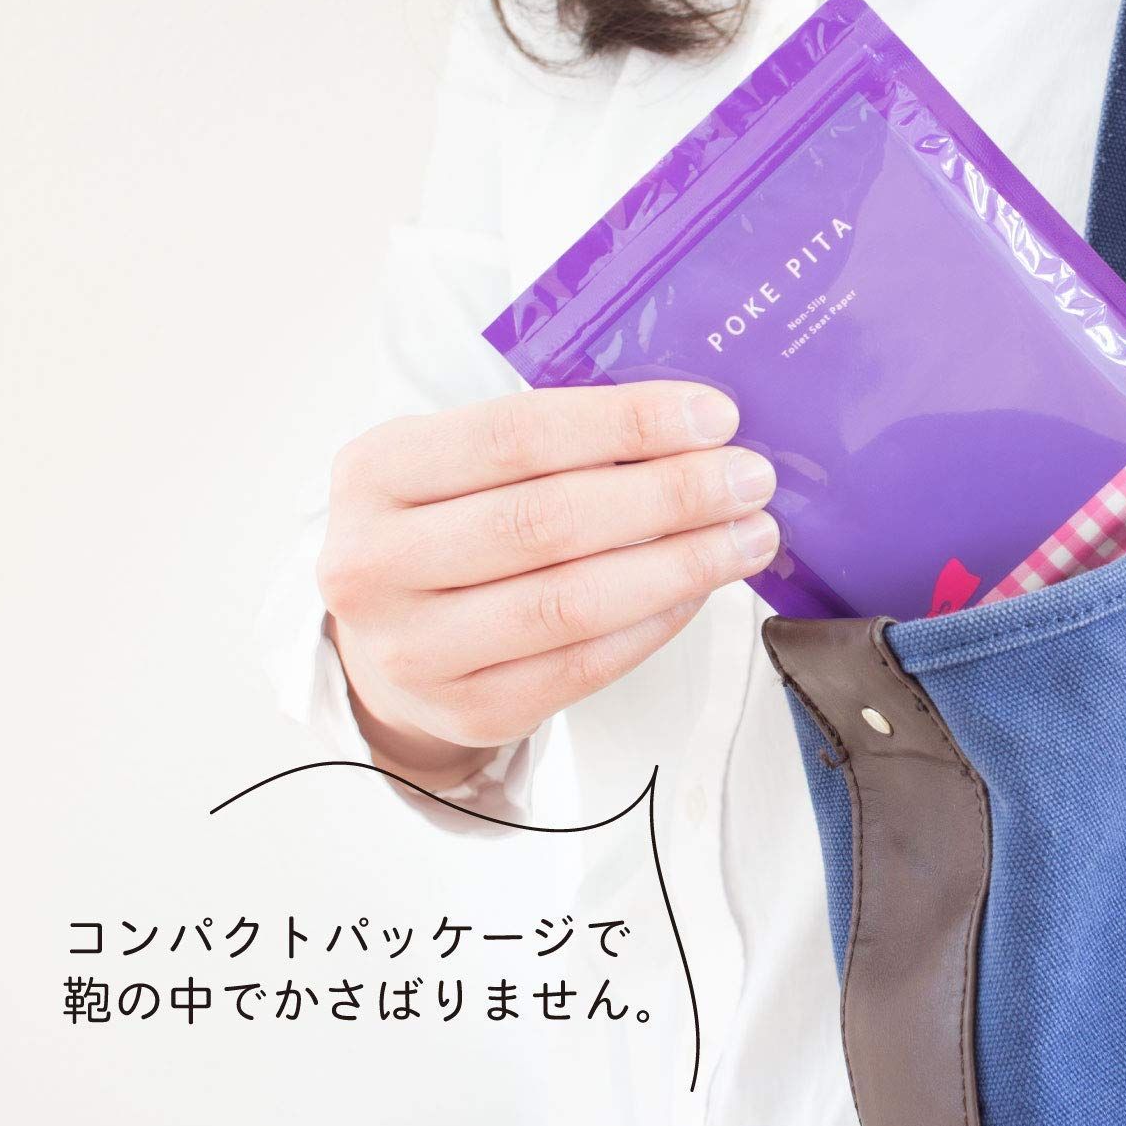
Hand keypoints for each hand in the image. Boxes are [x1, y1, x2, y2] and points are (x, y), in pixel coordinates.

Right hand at [317, 382, 777, 787]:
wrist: (383, 649)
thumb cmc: (441, 530)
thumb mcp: (454, 465)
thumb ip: (546, 443)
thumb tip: (688, 429)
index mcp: (376, 471)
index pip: (515, 434)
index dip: (624, 423)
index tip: (714, 415)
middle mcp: (376, 562)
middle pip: (547, 520)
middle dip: (668, 495)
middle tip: (750, 478)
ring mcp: (416, 649)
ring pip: (571, 601)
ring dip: (679, 564)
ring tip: (750, 535)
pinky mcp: (468, 711)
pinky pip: (583, 665)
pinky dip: (654, 623)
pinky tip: (700, 590)